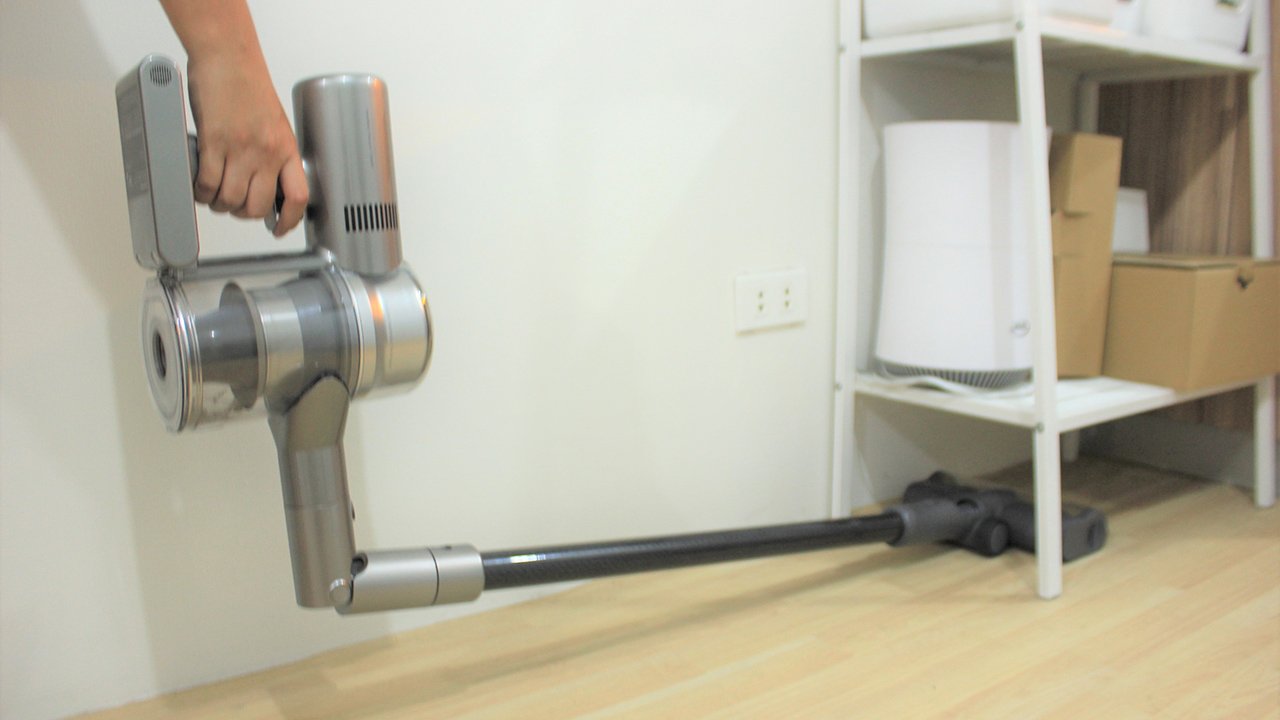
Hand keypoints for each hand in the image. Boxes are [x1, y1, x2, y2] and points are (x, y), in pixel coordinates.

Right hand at [185, 51, 307, 236]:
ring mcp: (241, 148)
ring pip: (230, 199)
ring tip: (214, 194)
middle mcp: (267, 151)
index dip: (290, 220)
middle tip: (234, 205)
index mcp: (287, 148)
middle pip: (257, 206)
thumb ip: (273, 153)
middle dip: (243, 213)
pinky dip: (201, 192)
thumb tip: (266, 182)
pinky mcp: (214, 142)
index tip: (280, 229)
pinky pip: (207, 183)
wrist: (228, 56)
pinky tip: (200, 186)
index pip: (298, 196)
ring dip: (219, 204)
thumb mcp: (274, 124)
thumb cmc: (248, 85)